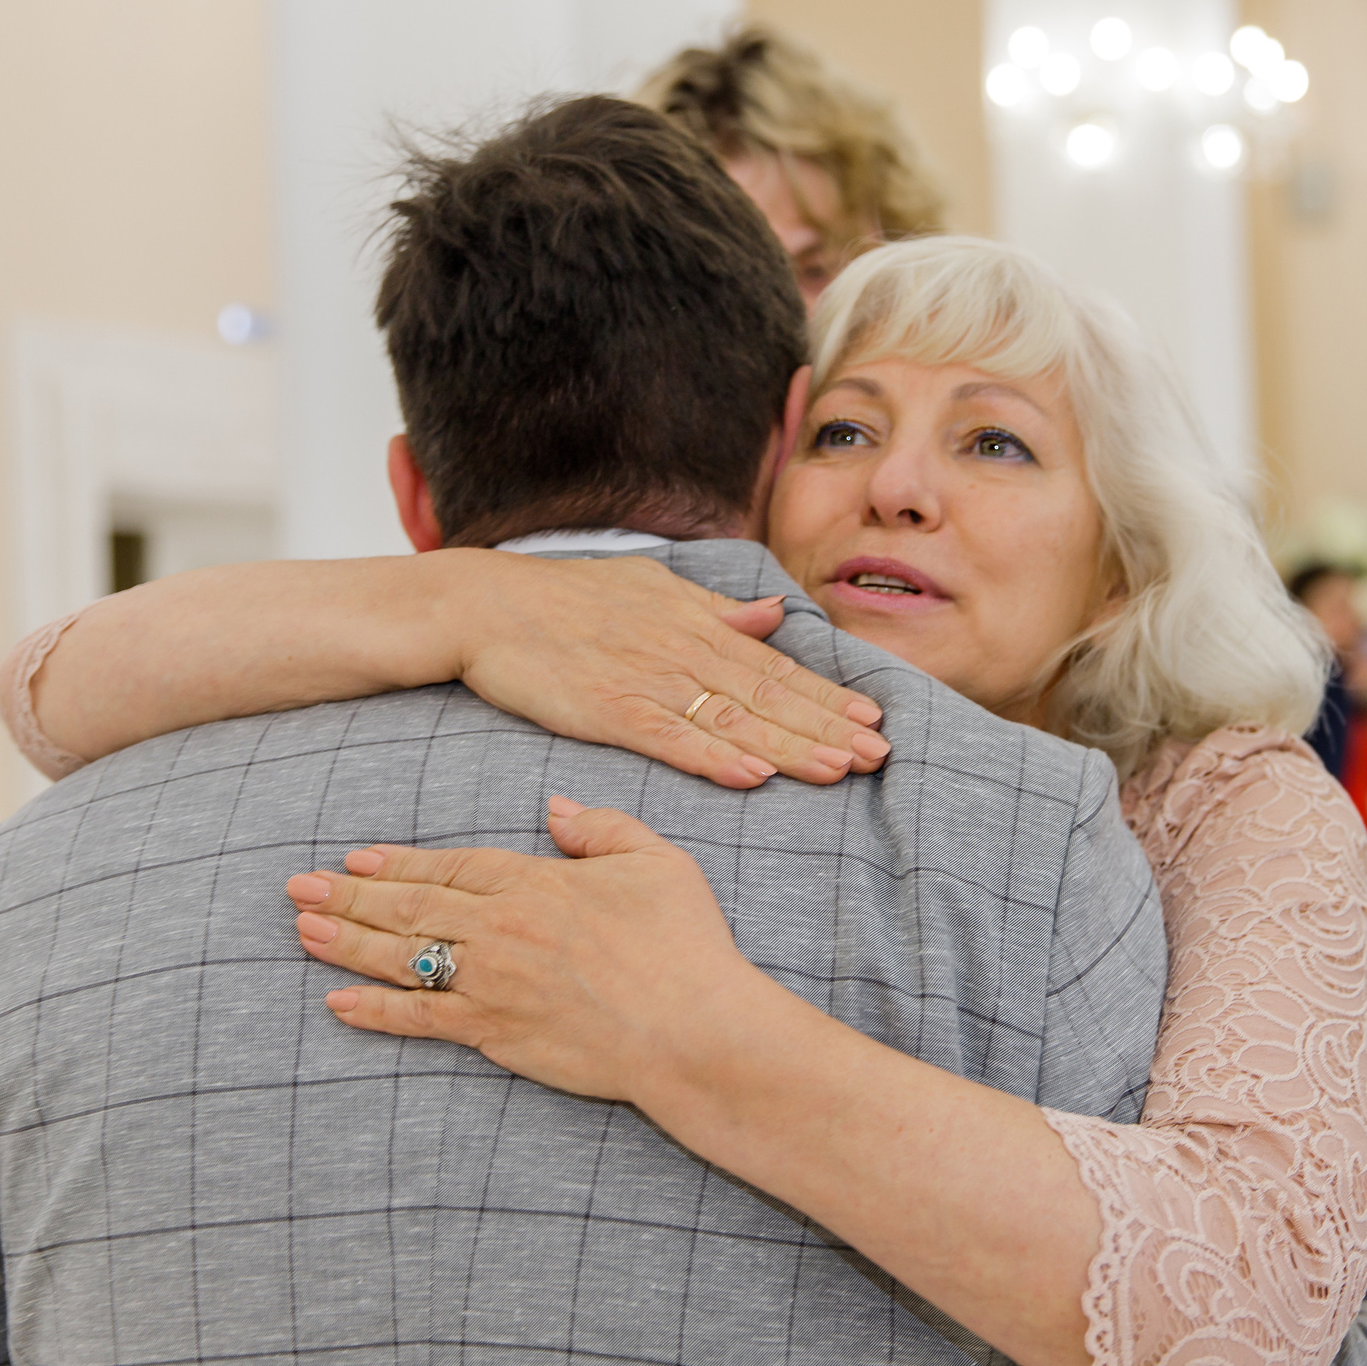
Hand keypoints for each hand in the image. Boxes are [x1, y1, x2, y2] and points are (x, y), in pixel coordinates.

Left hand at [287, 797, 775, 1104]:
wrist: (692, 1030)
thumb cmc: (685, 945)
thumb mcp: (657, 863)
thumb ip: (602, 829)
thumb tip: (554, 809)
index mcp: (536, 882)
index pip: (451, 865)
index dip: (399, 862)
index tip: (355, 859)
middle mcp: (502, 929)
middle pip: (411, 907)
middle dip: (350, 896)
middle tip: (298, 888)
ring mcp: (493, 984)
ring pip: (404, 957)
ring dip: (349, 944)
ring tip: (303, 931)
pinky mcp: (496, 1034)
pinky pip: (421, 1021)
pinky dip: (376, 1013)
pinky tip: (339, 1004)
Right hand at [445, 552, 888, 789]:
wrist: (488, 605)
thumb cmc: (568, 597)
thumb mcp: (652, 589)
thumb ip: (715, 609)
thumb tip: (775, 614)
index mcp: (696, 625)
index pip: (776, 667)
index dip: (828, 696)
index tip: (873, 720)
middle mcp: (682, 651)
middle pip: (768, 696)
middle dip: (827, 727)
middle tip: (879, 755)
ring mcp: (648, 682)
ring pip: (732, 720)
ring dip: (789, 747)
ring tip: (838, 769)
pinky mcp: (610, 712)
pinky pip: (672, 739)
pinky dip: (715, 758)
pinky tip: (753, 776)